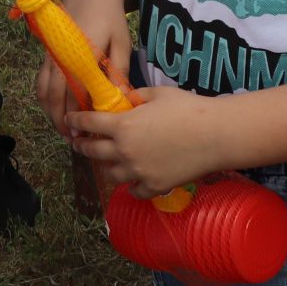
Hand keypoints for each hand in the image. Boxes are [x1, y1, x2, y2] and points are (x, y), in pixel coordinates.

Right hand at [33, 0, 132, 140]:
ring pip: (43, 89)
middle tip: (71, 138)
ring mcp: (51, 55)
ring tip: (63, 128)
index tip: (84, 133)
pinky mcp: (48, 54)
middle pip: (53, 95)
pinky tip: (57, 109)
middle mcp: (60, 56)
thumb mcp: (121, 43)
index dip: (78, 116)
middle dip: (60, 119)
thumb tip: (118, 100)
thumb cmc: (110, 18)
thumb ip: (118, 71)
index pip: (75, 93)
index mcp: (80, 54)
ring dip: (50, 111)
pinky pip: (42, 81)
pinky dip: (46, 98)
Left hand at [70, 87, 225, 199]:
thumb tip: (124, 99)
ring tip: (108, 161)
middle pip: (93, 151)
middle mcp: (124, 151)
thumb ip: (135, 98)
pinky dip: (131, 185)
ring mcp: (138, 172)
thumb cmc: (189, 108)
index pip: (88, 122)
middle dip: (82, 145)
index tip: (70, 121)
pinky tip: (133, 180)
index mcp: (123, 125)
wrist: (216, 135)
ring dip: (107, 166)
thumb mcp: (157, 95)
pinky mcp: (154, 187)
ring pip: (111, 174)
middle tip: (79, 142)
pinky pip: (134, 190)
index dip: (76, 120)